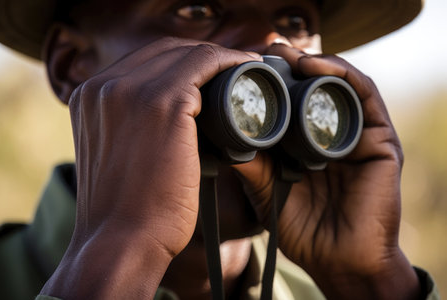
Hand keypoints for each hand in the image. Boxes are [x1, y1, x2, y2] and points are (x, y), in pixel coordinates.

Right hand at [41, 37, 260, 298]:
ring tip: (245, 68)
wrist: (120, 243)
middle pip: (165, 52)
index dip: (182, 63)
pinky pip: (204, 66)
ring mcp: (129, 91)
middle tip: (234, 67)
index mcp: (91, 97)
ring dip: (220, 58)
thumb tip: (184, 117)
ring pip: (187, 55)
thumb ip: (138, 127)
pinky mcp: (161, 104)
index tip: (211, 73)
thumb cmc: (128, 210)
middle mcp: (104, 86)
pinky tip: (247, 71)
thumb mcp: (122, 157)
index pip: (145, 62)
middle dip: (202, 56)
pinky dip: (229, 64)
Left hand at [233, 44, 420, 299]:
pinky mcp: (379, 140)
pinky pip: (365, 97)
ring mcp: (356, 135)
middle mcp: (331, 135)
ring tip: (286, 54)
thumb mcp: (266, 191)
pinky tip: (314, 66)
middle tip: (264, 53)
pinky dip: (342, 76)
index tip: (245, 69)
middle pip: (314, 88)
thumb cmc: (303, 230)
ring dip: (314, 62)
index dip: (271, 83)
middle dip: (290, 66)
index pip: (291, 103)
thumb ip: (251, 164)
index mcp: (305, 145)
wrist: (339, 261)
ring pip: (339, 85)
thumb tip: (223, 135)